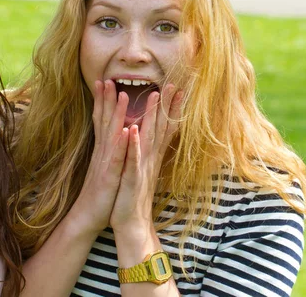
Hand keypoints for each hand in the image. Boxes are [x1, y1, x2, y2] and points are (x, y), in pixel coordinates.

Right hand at [69, 80, 129, 234]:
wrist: (87, 218)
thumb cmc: (100, 193)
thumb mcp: (105, 168)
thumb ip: (108, 150)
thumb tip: (113, 134)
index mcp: (103, 150)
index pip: (102, 120)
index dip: (103, 100)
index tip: (105, 80)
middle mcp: (102, 153)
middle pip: (104, 121)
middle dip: (106, 99)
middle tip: (107, 78)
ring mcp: (105, 164)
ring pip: (112, 134)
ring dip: (116, 114)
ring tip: (122, 94)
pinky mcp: (109, 178)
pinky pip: (117, 159)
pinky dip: (122, 145)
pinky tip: (128, 131)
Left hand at [110, 84, 182, 236]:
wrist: (130, 222)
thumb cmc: (132, 195)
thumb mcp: (139, 169)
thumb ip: (145, 152)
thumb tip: (147, 135)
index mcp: (150, 155)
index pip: (163, 127)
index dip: (170, 108)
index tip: (175, 88)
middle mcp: (150, 158)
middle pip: (161, 127)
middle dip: (167, 105)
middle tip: (173, 83)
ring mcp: (142, 167)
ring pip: (148, 137)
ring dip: (151, 116)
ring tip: (154, 95)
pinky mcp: (132, 179)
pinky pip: (132, 159)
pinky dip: (133, 145)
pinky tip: (131, 130)